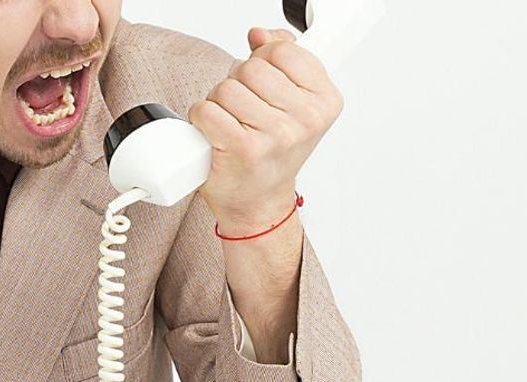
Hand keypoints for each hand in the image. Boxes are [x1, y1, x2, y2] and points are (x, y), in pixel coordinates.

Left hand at [188, 27, 343, 223]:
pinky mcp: (242, 149)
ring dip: (218, 103)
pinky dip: (202, 119)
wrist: (259, 202)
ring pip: (226, 88)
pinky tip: (215, 134)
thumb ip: (283, 59)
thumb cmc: (273, 153)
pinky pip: (207, 111)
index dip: (263, 62)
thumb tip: (260, 34)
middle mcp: (305, 119)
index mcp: (324, 101)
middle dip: (238, 84)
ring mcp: (275, 135)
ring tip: (231, 124)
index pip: (283, 51)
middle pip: (251, 68)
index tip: (265, 85)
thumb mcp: (293, 103)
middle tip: (244, 111)